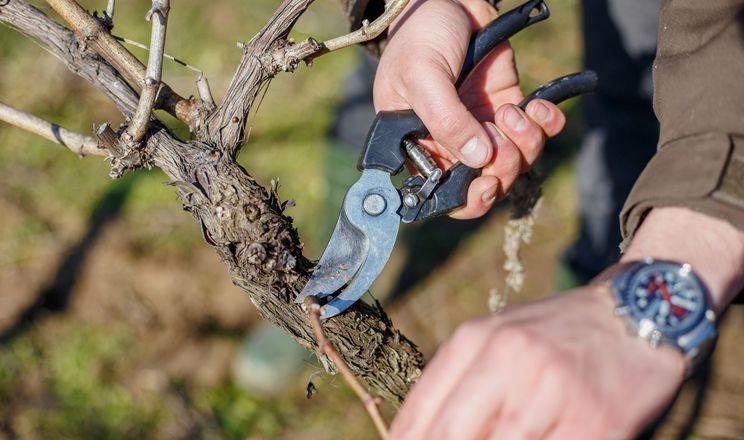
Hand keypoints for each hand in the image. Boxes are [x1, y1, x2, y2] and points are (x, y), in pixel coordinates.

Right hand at [374, 0, 565, 218]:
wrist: (447, 1)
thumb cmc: (419, 38)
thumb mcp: (423, 77)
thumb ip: (447, 120)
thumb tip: (479, 159)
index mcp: (421, 146)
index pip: (443, 194)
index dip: (468, 200)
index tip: (486, 184)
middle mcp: (453, 145)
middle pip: (487, 184)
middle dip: (503, 168)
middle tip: (503, 136)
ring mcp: (484, 128)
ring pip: (517, 162)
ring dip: (525, 143)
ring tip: (514, 110)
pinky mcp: (511, 108)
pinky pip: (539, 133)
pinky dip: (547, 124)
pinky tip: (538, 105)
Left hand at [390, 287, 685, 438]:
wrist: (637, 314)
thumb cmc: (555, 335)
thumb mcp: (499, 340)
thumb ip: (460, 382)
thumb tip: (418, 433)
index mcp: (478, 338)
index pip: (423, 408)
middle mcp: (511, 359)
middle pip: (452, 433)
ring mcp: (554, 390)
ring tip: (499, 438)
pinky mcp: (593, 421)